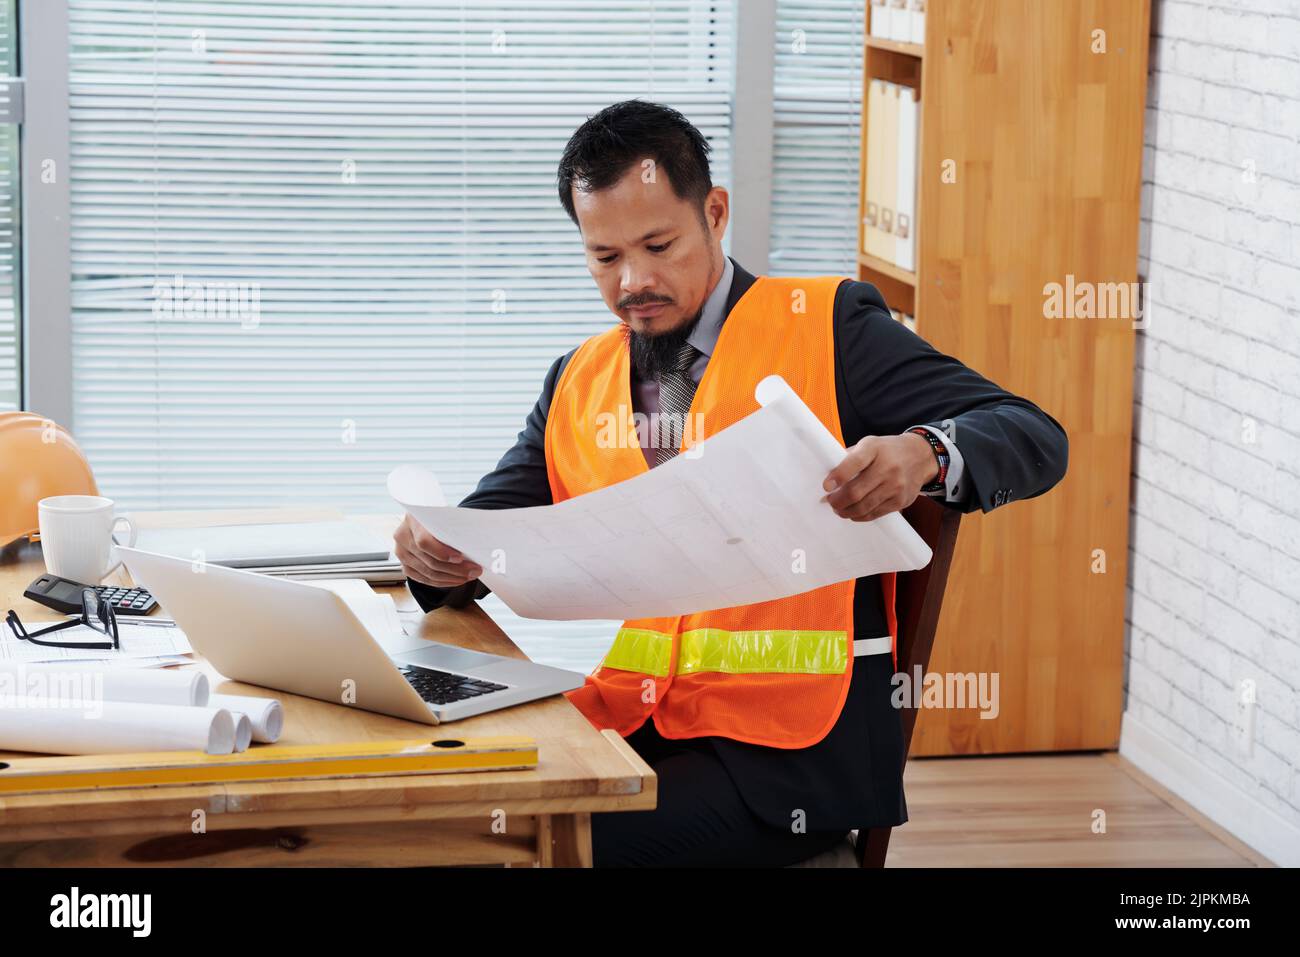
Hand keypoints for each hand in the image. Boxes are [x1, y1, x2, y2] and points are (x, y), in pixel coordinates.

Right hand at [394, 514, 483, 587]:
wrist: (425, 521)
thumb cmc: (438, 517)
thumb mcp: (445, 515)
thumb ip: (454, 527)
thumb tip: (473, 544)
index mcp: (412, 519)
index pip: (424, 542)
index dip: (442, 553)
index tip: (460, 558)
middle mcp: (403, 536)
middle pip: (428, 561)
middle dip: (454, 569)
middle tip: (474, 571)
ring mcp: (401, 553)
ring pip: (427, 573)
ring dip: (451, 578)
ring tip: (469, 576)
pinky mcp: (405, 566)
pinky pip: (424, 580)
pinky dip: (442, 582)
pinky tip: (456, 580)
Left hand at [822, 433, 938, 521]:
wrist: (920, 456)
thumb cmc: (887, 451)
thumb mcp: (869, 444)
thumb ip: (849, 458)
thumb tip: (829, 477)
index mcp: (874, 448)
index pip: (853, 463)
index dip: (837, 477)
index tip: (826, 486)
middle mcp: (887, 467)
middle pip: (855, 492)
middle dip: (837, 501)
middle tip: (829, 501)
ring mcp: (896, 486)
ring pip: (863, 507)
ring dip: (845, 511)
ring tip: (838, 509)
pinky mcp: (900, 500)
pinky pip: (875, 514)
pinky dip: (859, 516)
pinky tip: (853, 512)